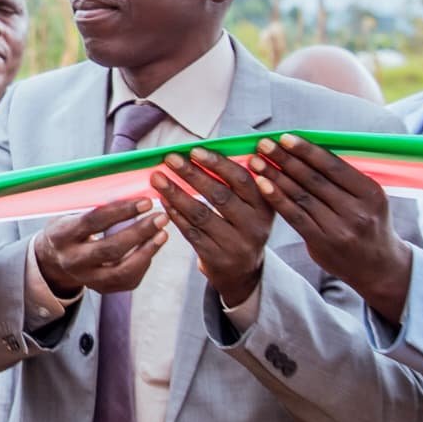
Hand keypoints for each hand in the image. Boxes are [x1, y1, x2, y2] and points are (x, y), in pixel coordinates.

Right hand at [30, 198, 166, 299]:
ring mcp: (87, 279)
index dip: (122, 211)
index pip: (94, 222)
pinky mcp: (102, 289)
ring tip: (163, 233)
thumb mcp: (72, 213)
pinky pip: (129, 280)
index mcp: (62, 236)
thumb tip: (132, 188)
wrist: (55, 259)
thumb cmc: (70, 227)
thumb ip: (96, 205)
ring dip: (147, 251)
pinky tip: (153, 246)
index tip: (145, 202)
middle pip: (110, 249)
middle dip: (140, 232)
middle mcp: (72, 261)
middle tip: (160, 217)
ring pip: (123, 270)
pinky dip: (144, 262)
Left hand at [154, 149, 271, 305]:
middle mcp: (254, 226)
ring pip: (201, 214)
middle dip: (192, 174)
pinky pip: (191, 232)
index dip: (217, 163)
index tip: (194, 150)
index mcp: (265, 206)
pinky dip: (175, 215)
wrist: (243, 271)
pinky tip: (163, 200)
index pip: (241, 179)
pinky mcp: (216, 258)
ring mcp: (235, 244)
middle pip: (220, 195)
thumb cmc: (242, 226)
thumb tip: (205, 149)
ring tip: (157, 177)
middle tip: (170, 158)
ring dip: (176, 193)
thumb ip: (238, 182)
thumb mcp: (252, 206)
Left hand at [249, 136, 414, 317]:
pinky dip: (277, 199)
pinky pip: (295, 216)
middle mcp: (357, 210)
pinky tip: (262, 185)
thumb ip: (344, 178)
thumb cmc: (368, 223)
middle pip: (314, 179)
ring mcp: (339, 228)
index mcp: (371, 192)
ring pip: (301, 196)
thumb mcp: (368, 198)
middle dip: (285, 159)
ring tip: (256, 161)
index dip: (307, 150)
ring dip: (275, 176)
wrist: (378, 266)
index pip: (333, 166)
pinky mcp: (322, 242)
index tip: (285, 137)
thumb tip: (307, 149)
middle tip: (264, 144)